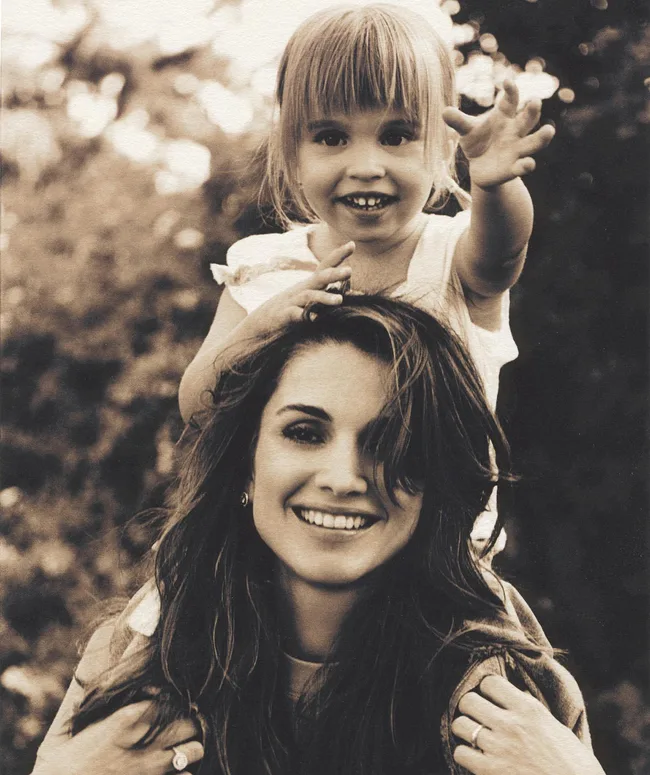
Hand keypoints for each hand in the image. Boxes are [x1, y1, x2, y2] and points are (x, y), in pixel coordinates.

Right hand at [32, 701, 203, 774]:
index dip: (176, 697)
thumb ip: (118, 696)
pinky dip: (181, 773)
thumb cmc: (76, 755)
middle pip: (193, 722)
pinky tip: (170, 771)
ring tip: (180, 747)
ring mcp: (154, 768)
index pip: (172, 695)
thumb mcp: (95, 719)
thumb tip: (134, 666)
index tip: (173, 699)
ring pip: (196, 751)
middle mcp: (148, 740)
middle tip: (182, 724)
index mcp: (131, 717)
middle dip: (190, 722)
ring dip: (190, 748)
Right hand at [239, 241, 353, 336]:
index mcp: (309, 284)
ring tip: (339, 300)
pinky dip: (305, 315)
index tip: (352, 243)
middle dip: (334, 273)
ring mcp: (292, 302)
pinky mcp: (284, 316)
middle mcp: (302, 289)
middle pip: (319, 278)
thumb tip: (352, 292)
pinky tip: (315, 319)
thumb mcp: (309, 298)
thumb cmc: (290, 309)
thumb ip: (327, 293)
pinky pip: (295, 314)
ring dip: (324, 297)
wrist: (261, 322)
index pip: (325, 266)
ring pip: (309, 296)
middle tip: (349, 271)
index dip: (338, 255)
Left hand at [443, 80, 554, 189]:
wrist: (481, 167)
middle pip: (528, 119)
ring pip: (534, 142)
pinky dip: (526, 165)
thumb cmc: (477, 141)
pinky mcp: (514, 168)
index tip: (507, 82)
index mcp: (505, 116)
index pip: (511, 100)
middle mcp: (515, 131)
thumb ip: (458, 121)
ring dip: (542, 137)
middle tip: (535, 102)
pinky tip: (528, 164)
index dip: (511, 91)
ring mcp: (517, 149)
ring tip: (549, 131)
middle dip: (532, 111)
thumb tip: (444, 112)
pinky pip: (523, 166)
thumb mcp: (467, 131)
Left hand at [451, 675, 605, 774]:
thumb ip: (531, 710)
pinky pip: (461, 753)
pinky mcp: (490, 771)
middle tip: (477, 714)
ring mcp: (498, 748)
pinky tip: (474, 755)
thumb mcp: (556, 727)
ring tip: (473, 733)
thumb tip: (515, 693)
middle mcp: (511, 725)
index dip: (487, 688)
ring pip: (459, 724)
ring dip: (464, 728)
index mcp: (529, 710)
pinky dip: (464, 753)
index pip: (490, 682)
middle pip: (469, 700)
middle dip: (470, 706)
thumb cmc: (573, 764)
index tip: (490, 696)